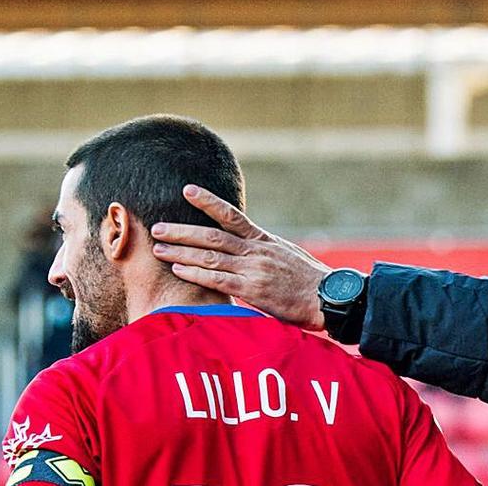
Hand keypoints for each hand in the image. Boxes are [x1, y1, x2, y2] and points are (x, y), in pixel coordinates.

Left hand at [151, 184, 332, 330]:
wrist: (329, 297)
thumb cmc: (310, 281)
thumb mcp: (287, 256)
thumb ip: (264, 252)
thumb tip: (248, 250)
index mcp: (264, 240)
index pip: (231, 215)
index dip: (208, 201)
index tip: (187, 190)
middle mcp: (256, 251)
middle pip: (212, 235)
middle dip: (182, 231)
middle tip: (158, 227)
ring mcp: (254, 269)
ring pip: (210, 256)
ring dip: (181, 251)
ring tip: (159, 248)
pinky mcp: (253, 290)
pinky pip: (218, 278)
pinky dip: (196, 272)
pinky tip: (179, 269)